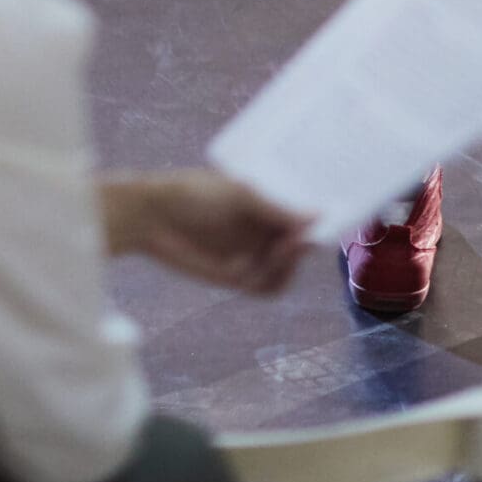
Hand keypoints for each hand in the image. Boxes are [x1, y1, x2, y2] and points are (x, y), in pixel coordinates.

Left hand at [104, 172, 305, 295]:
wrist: (151, 216)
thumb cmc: (196, 193)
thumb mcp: (241, 197)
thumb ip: (277, 211)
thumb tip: (319, 217)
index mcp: (268, 209)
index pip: (305, 222)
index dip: (319, 225)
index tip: (330, 222)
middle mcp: (262, 236)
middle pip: (299, 252)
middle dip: (303, 247)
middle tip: (296, 238)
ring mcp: (250, 258)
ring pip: (285, 274)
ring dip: (289, 264)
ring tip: (282, 246)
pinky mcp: (234, 279)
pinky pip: (265, 288)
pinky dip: (272, 277)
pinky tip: (264, 260)